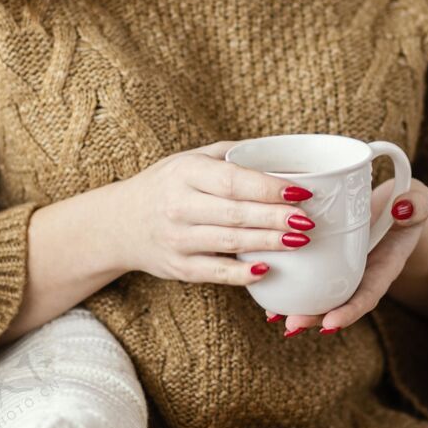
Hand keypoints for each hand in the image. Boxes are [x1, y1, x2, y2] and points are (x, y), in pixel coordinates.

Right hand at [100, 141, 315, 286]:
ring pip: (230, 242)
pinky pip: (216, 273)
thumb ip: (229, 155)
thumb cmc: (164, 187)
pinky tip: (268, 270)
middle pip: (237, 213)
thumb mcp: (187, 160)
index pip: (234, 181)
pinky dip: (242, 274)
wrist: (118, 224)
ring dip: (269, 243)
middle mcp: (179, 205)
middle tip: (308, 221)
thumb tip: (280, 153)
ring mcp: (178, 239)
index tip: (301, 192)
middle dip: (277, 218)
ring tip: (300, 241)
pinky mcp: (179, 268)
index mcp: (185, 173)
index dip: (270, 188)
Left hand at [278, 178, 427, 335]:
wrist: (395, 206)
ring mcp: (343, 270)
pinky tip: (266, 296)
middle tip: (292, 325)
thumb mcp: (419, 201)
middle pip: (338, 301)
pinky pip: (307, 275)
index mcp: (385, 267)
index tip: (331, 323)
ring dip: (296, 307)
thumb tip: (402, 209)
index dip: (350, 310)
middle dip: (315, 316)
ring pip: (319, 294)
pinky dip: (287, 285)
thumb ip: (417, 205)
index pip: (368, 293)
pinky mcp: (327, 259)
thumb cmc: (408, 204)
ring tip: (273, 316)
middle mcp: (362, 274)